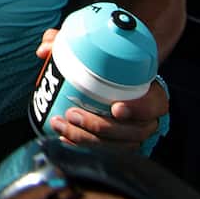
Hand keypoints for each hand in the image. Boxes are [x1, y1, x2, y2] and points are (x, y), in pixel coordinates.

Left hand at [35, 29, 167, 149]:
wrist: (117, 88)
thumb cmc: (108, 70)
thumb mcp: (94, 53)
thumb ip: (67, 43)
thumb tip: (44, 50)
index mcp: (151, 94)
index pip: (155, 104)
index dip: (139, 109)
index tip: (116, 108)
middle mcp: (147, 119)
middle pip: (132, 132)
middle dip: (100, 126)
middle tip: (72, 114)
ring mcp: (134, 136)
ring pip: (118, 147)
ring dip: (87, 140)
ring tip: (61, 126)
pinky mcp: (120, 147)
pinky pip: (107, 155)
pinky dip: (85, 149)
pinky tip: (65, 140)